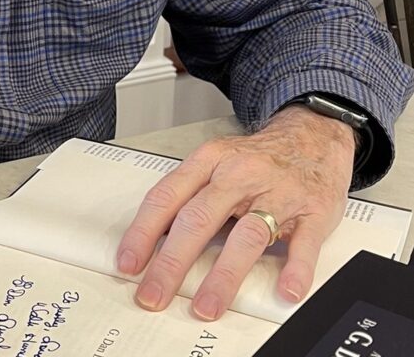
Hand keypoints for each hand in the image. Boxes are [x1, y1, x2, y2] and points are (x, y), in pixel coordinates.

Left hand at [115, 105, 354, 320]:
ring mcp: (277, 193)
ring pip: (247, 235)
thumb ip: (189, 194)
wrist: (311, 136)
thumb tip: (153, 238)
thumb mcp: (216, 161)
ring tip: (206, 305)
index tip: (129, 262)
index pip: (167, 197)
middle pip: (199, 219)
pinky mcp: (313, 211)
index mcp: (209, 161)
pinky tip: (284, 290)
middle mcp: (239, 175)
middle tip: (154, 293)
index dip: (143, 232)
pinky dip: (295, 269)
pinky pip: (303, 243)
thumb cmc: (257, 157)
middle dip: (172, 261)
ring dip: (224, 275)